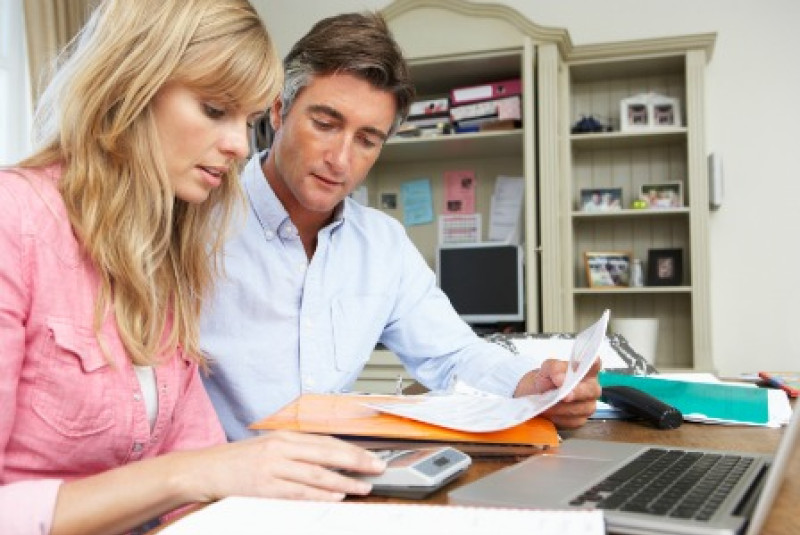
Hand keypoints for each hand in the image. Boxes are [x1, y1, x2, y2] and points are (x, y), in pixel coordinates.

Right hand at [181, 430, 386, 502]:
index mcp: (285, 437)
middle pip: (327, 454)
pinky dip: (319, 494)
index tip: (372, 456)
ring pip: (316, 473)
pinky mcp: (264, 486)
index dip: (352, 450)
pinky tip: (336, 496)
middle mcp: (281, 448)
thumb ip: (296, 452)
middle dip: (356, 461)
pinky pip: (298, 492)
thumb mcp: (269, 448)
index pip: (326, 442)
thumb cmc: (238, 461)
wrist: (204, 470)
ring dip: (344, 481)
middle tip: (378, 468)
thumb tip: (329, 460)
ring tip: (363, 486)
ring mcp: (273, 467)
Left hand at [513, 358, 601, 428]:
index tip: (584, 366)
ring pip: (581, 408)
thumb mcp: (544, 370)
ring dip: (562, 408)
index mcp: (585, 370)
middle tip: (564, 395)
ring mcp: (588, 405)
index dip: (593, 364)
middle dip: (576, 393)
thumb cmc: (544, 381)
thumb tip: (560, 379)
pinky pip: (573, 421)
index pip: (595, 364)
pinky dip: (559, 418)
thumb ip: (553, 369)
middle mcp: (591, 387)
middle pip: (591, 390)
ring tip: (546, 406)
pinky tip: (549, 414)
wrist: (533, 399)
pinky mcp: (580, 420)